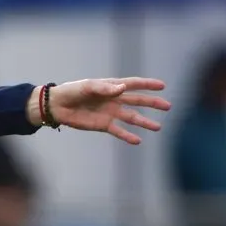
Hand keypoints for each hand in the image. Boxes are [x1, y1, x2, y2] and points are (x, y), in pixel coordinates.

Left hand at [35, 78, 170, 143]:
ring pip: (131, 118)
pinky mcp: (103, 125)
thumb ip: (104, 88)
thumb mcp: (87, 87)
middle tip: (168, 106)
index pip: (133, 84)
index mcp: (110, 86)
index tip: (162, 86)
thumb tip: (122, 88)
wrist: (57, 106)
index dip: (147, 85)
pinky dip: (127, 136)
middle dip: (152, 103)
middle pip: (137, 101)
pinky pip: (118, 131)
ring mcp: (109, 113)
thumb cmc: (71, 92)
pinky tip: (138, 140)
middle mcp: (113, 99)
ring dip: (144, 122)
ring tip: (158, 127)